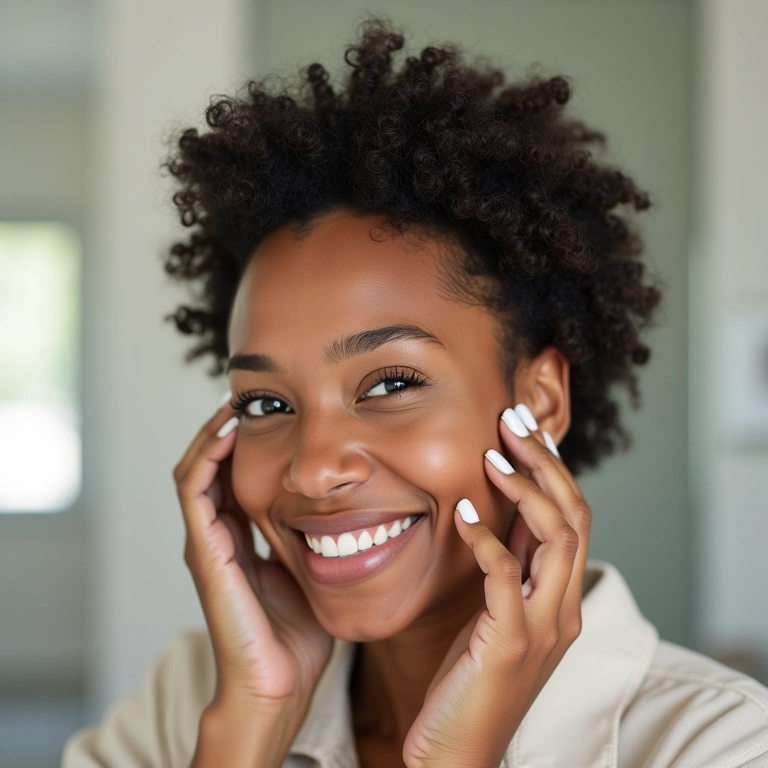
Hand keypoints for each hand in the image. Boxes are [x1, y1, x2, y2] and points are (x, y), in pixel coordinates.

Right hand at [173, 399, 332, 719]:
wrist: (278, 682)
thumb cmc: (298, 633)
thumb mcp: (311, 568)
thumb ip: (314, 537)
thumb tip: (346, 505)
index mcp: (240, 537)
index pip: (232, 474)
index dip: (245, 441)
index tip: (272, 409)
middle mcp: (217, 534)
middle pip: (210, 465)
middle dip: (226, 428)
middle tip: (250, 395)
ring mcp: (206, 542)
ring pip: (196, 469)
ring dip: (212, 433)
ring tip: (235, 402)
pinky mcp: (204, 551)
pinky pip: (196, 491)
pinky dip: (207, 457)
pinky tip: (229, 431)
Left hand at [402, 407, 590, 767]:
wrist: (457, 755)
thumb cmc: (469, 681)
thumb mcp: (495, 613)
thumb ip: (509, 566)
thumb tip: (501, 509)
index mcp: (559, 599)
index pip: (573, 519)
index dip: (553, 469)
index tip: (526, 428)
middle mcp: (562, 610)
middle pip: (574, 517)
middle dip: (546, 463)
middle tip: (514, 420)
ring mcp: (541, 628)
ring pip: (557, 539)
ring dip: (526, 490)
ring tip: (494, 453)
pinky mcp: (508, 644)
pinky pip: (504, 575)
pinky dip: (487, 536)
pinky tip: (465, 510)